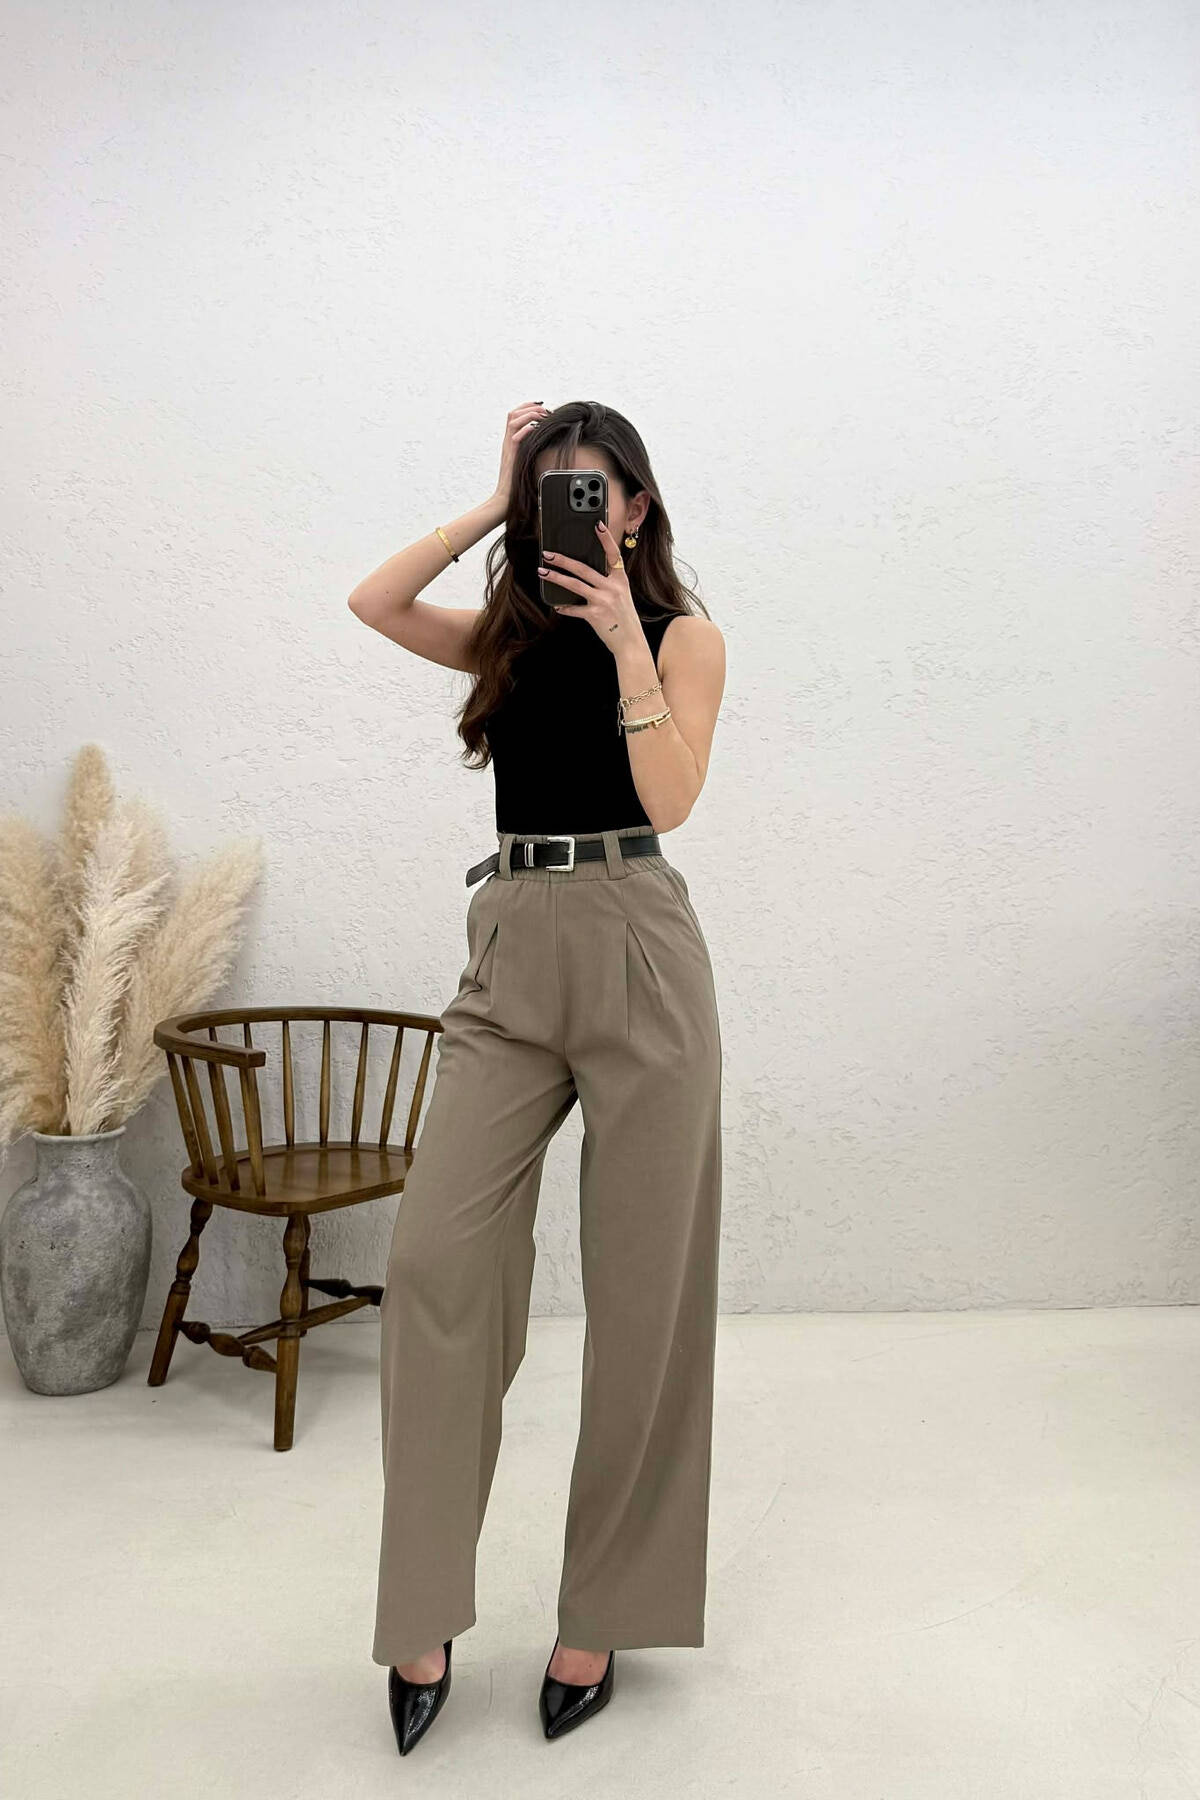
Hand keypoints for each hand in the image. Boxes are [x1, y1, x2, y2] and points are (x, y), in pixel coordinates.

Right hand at [493, 401, 550, 511]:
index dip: (526, 407)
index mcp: (511, 443)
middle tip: (543, 409)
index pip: (514, 417)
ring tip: (541, 415)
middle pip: (512, 414)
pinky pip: (516, 435)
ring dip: (529, 414)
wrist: (505, 499)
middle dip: (528, 407)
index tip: (539, 405)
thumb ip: (532, 453)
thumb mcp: (526, 465)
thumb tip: (547, 448)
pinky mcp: (510, 455)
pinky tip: (536, 428)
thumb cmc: (517, 486)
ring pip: (513, 420)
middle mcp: (507, 443)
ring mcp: (508, 448)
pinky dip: (526, 428)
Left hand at [538, 521, 641, 649]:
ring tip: (542, 572)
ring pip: (575, 584)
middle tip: (547, 553)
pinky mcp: (595, 615)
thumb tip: (583, 573)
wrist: (630, 642)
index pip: (614, 554)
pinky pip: (574, 608)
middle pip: (584, 568)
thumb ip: (607, 583)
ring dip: (556, 577)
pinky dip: (564, 607)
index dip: (606, 539)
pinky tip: (556, 605)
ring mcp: (604, 601)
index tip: (597, 525)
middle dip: (563, 559)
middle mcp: (613, 587)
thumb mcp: (621, 595)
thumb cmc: (623, 618)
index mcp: (620, 580)